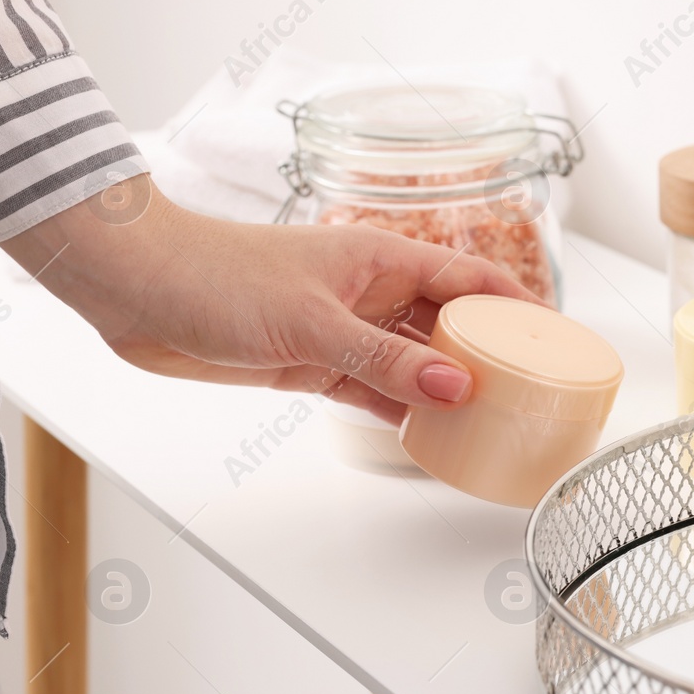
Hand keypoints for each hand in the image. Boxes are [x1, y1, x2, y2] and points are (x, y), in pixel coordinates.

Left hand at [0, 176, 540, 423]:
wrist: (137, 289)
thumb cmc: (218, 276)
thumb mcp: (313, 323)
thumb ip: (385, 359)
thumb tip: (455, 386)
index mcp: (381, 259)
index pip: (470, 282)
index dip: (517, 307)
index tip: (557, 340)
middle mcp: (370, 292)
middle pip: (448, 326)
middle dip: (489, 356)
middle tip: (531, 394)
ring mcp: (343, 330)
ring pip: (413, 363)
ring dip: (445, 391)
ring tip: (492, 424)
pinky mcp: (312, 364)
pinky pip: (373, 390)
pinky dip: (400, 412)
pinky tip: (429, 435)